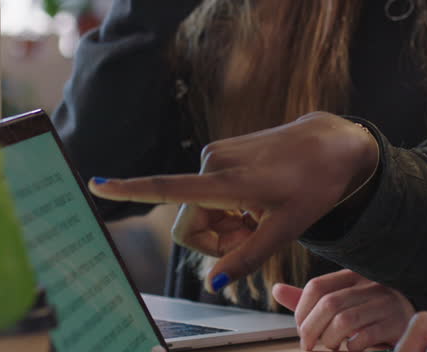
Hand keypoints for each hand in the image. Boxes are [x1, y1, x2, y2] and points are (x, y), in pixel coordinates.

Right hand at [88, 112, 379, 290]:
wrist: (330, 143)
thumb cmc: (314, 185)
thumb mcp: (289, 228)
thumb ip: (250, 256)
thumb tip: (216, 282)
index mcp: (228, 181)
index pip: (170, 188)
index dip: (131, 190)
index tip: (96, 183)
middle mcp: (213, 162)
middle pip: (189, 223)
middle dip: (215, 239)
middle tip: (253, 235)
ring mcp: (214, 153)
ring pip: (198, 209)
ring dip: (223, 223)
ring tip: (259, 212)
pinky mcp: (218, 151)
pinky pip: (207, 193)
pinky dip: (227, 206)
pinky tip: (256, 198)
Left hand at [272, 270, 414, 351]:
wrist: (410, 325)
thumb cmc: (368, 316)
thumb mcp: (340, 304)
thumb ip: (310, 300)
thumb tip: (276, 289)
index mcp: (352, 275)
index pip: (316, 286)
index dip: (301, 311)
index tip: (301, 331)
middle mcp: (369, 284)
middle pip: (328, 304)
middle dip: (312, 330)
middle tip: (309, 346)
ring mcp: (385, 302)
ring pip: (344, 321)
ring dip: (330, 340)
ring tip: (332, 347)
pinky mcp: (396, 323)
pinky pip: (365, 337)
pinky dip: (352, 348)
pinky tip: (351, 349)